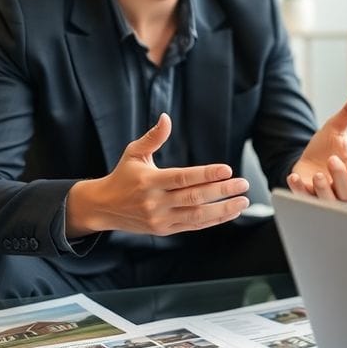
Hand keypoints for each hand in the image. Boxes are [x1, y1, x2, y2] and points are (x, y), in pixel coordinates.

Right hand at [66, 114, 249, 237]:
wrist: (104, 207)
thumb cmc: (122, 176)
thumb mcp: (133, 153)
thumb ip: (153, 137)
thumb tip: (166, 117)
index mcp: (149, 181)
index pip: (183, 177)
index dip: (206, 174)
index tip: (227, 169)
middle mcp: (155, 202)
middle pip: (194, 197)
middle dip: (222, 191)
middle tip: (243, 183)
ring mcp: (161, 218)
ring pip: (197, 215)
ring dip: (223, 209)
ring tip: (243, 201)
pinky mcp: (165, 230)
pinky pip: (194, 226)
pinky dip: (214, 220)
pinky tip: (230, 212)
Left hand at [288, 88, 346, 201]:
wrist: (304, 162)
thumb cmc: (325, 149)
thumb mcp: (336, 128)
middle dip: (346, 177)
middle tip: (335, 160)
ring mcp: (330, 195)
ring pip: (335, 199)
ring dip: (327, 188)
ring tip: (319, 174)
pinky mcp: (310, 198)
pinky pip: (308, 199)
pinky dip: (301, 191)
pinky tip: (294, 179)